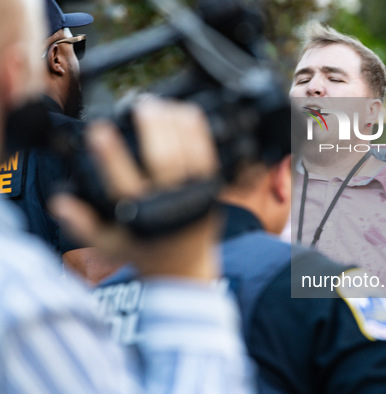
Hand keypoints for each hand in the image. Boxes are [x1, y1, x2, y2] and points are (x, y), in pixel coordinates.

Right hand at [50, 98, 220, 279]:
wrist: (184, 266)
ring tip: (160, 105)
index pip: (123, 183)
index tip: (100, 130)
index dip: (110, 156)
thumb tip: (58, 202)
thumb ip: (82, 223)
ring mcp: (194, 196)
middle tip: (142, 106)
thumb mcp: (108, 244)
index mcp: (139, 217)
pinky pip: (208, 156)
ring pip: (188, 155)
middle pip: (165, 161)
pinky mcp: (211, 189)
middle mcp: (169, 205)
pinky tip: (187, 113)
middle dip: (154, 130)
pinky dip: (198, 133)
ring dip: (176, 125)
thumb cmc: (143, 250)